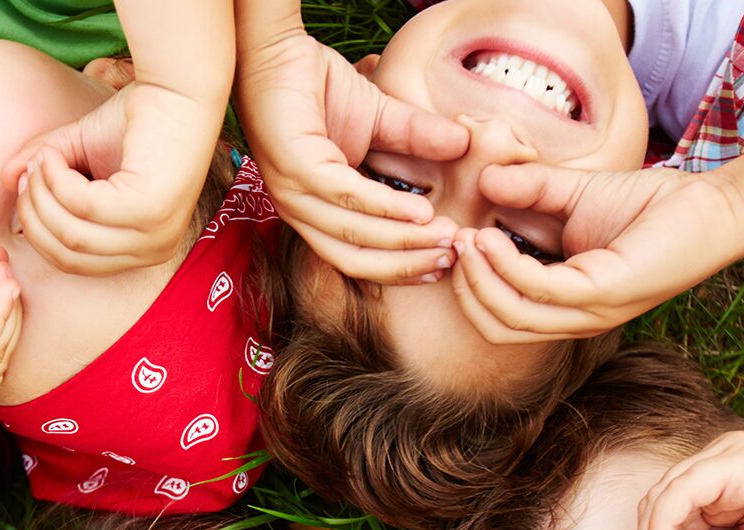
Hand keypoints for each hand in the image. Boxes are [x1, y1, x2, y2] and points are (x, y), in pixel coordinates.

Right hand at [1, 75, 223, 275]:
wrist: (177, 90)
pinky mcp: (150, 210)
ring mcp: (155, 234)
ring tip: (43, 158)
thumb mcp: (77, 153)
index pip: (72, 262)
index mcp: (140, 249)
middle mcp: (153, 250)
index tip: (26, 184)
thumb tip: (6, 181)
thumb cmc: (135, 120)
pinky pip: (83, 207)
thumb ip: (43, 170)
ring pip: (71, 234)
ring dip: (43, 193)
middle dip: (35, 213)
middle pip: (67, 255)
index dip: (38, 228)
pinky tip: (56, 154)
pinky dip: (59, 180)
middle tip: (30, 170)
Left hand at [235, 27, 467, 282]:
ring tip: (444, 236)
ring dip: (404, 241)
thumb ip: (416, 137)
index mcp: (315, 210)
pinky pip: (346, 196)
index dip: (402, 266)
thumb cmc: (318, 86)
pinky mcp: (295, 166)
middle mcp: (299, 210)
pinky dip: (385, 207)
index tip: (445, 263)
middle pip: (355, 259)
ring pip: (353, 234)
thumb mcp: (379, 118)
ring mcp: (293, 191)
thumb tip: (464, 145)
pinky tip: (420, 211)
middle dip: (407, 263)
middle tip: (451, 257)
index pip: (358, 257)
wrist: (279, 49)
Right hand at [447, 163, 743, 341]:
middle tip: (452, 242)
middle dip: (465, 287)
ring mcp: (591, 311)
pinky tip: (491, 235)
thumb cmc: (652, 205)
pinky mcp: (606, 294)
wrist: (712, 205)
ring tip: (467, 237)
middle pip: (497, 326)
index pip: (500, 316)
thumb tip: (483, 180)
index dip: (468, 283)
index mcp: (566, 304)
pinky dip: (507, 266)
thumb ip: (531, 190)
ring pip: (511, 316)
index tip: (453, 239)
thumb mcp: (575, 194)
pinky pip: (539, 290)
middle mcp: (576, 318)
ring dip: (478, 278)